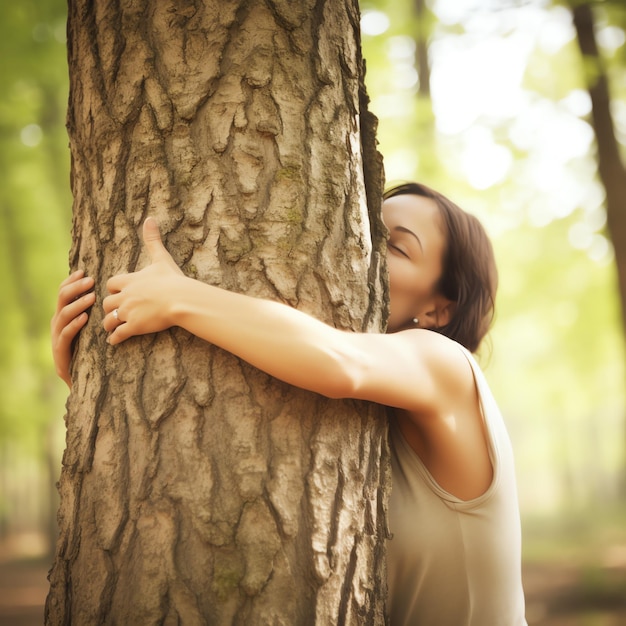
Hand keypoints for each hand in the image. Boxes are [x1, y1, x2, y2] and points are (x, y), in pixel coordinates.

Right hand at [50, 270, 95, 387]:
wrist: (79, 378)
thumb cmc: (88, 349)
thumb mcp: (89, 327)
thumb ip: (92, 311)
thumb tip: (107, 292)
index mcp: (63, 315)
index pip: (63, 293)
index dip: (71, 281)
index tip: (83, 271)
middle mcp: (57, 322)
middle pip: (62, 299)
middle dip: (75, 288)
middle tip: (90, 280)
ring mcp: (57, 336)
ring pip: (63, 314)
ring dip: (78, 304)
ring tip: (91, 297)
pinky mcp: (61, 350)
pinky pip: (66, 334)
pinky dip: (75, 324)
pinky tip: (84, 318)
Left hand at [103, 217, 184, 344]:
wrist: (181, 300)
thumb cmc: (173, 280)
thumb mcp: (161, 258)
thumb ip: (153, 240)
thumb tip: (149, 218)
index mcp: (129, 280)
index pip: (112, 284)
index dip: (115, 288)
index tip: (118, 292)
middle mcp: (124, 296)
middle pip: (107, 302)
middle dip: (109, 307)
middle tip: (112, 312)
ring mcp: (127, 312)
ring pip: (108, 319)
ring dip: (109, 324)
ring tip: (111, 328)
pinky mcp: (133, 326)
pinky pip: (117, 334)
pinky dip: (114, 338)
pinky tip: (114, 341)